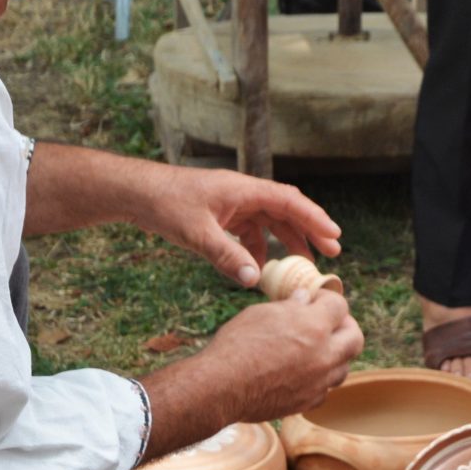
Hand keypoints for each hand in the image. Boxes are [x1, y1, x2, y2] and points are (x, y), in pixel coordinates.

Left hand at [136, 167, 342, 288]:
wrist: (136, 194)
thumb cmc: (165, 204)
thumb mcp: (196, 233)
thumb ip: (226, 256)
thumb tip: (254, 280)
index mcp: (243, 190)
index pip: (289, 201)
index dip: (314, 218)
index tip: (334, 237)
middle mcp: (242, 194)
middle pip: (286, 211)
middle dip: (309, 232)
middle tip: (331, 254)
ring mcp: (232, 204)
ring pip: (269, 222)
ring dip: (286, 242)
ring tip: (301, 266)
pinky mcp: (221, 215)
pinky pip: (249, 232)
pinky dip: (258, 249)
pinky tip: (257, 269)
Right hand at [201, 290, 363, 420]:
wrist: (222, 387)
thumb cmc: (237, 345)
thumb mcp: (261, 314)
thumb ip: (289, 307)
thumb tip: (304, 299)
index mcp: (314, 326)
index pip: (339, 305)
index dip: (328, 299)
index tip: (317, 301)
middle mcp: (324, 355)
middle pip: (355, 338)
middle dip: (345, 327)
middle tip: (329, 324)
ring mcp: (319, 382)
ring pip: (344, 367)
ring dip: (335, 355)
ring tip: (316, 349)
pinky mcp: (308, 402)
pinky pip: (325, 389)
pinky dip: (319, 380)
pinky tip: (303, 373)